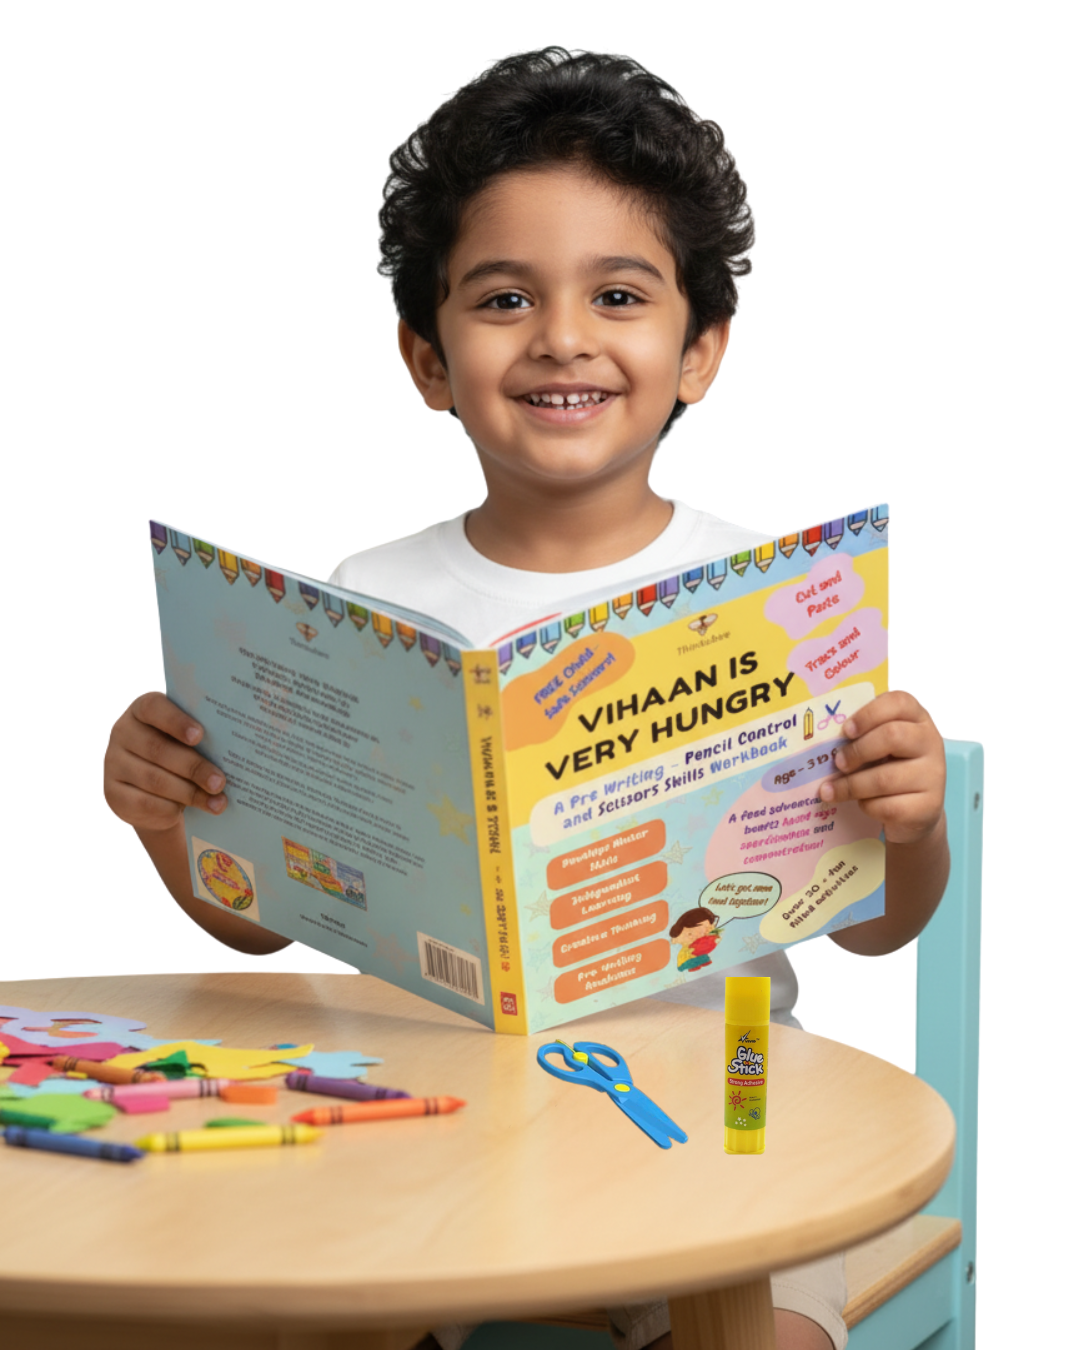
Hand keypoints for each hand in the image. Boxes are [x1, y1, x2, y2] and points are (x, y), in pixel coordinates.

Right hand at [104, 692, 226, 830]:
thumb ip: (206, 735)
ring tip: (217, 801)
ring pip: (154, 780)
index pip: (153, 708)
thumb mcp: (190, 740)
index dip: (176, 722)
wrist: (155, 790)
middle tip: (220, 781)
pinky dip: (171, 808)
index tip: (200, 736)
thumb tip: (245, 736)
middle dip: (194, 767)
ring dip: (189, 793)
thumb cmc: (182, 753)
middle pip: (158, 749)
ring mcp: (113, 764)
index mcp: (142, 710)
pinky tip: (190, 811)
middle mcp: (122, 733)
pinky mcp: (113, 794)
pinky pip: (144, 803)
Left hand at [817, 690, 944, 844]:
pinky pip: (888, 806)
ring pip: (884, 779)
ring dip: (850, 785)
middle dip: (857, 750)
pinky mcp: (929, 806)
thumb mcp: (880, 746)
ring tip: (830, 790)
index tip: (846, 730)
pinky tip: (860, 804)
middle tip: (838, 762)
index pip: (899, 702)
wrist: (917, 810)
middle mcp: (931, 742)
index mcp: (918, 718)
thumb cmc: (891, 769)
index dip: (868, 714)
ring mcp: (933, 775)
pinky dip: (867, 806)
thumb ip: (862, 736)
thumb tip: (825, 743)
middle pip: (892, 736)